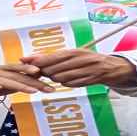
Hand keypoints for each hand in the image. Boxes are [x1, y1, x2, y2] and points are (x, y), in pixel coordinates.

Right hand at [0, 63, 55, 105]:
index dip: (36, 74)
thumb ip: (18, 81)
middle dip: (33, 81)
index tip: (50, 79)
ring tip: (31, 90)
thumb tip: (37, 79)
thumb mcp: (4, 84)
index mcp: (3, 70)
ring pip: (3, 80)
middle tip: (47, 88)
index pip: (22, 71)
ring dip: (18, 84)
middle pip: (16, 75)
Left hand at [21, 49, 136, 87]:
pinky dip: (65, 83)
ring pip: (61, 78)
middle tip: (40, 72)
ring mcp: (85, 71)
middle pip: (55, 68)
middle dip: (45, 71)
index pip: (53, 56)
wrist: (111, 68)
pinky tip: (66, 80)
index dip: (38, 60)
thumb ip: (55, 57)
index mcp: (76, 51)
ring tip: (54, 75)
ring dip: (54, 78)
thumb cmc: (88, 59)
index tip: (25, 61)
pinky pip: (70, 84)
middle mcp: (81, 60)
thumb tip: (32, 58)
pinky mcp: (88, 81)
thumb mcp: (74, 54)